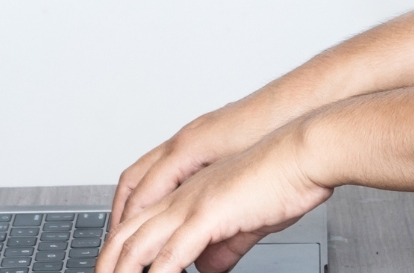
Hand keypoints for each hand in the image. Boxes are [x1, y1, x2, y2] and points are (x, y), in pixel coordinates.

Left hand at [96, 119, 333, 272]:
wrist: (306, 152)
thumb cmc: (285, 178)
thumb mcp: (247, 221)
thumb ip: (224, 246)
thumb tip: (207, 268)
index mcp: (189, 189)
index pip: (137, 218)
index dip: (118, 246)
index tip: (113, 268)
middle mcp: (182, 193)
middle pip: (124, 231)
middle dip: (107, 263)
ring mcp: (190, 202)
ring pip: (136, 244)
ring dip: (121, 272)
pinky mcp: (206, 214)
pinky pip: (171, 255)